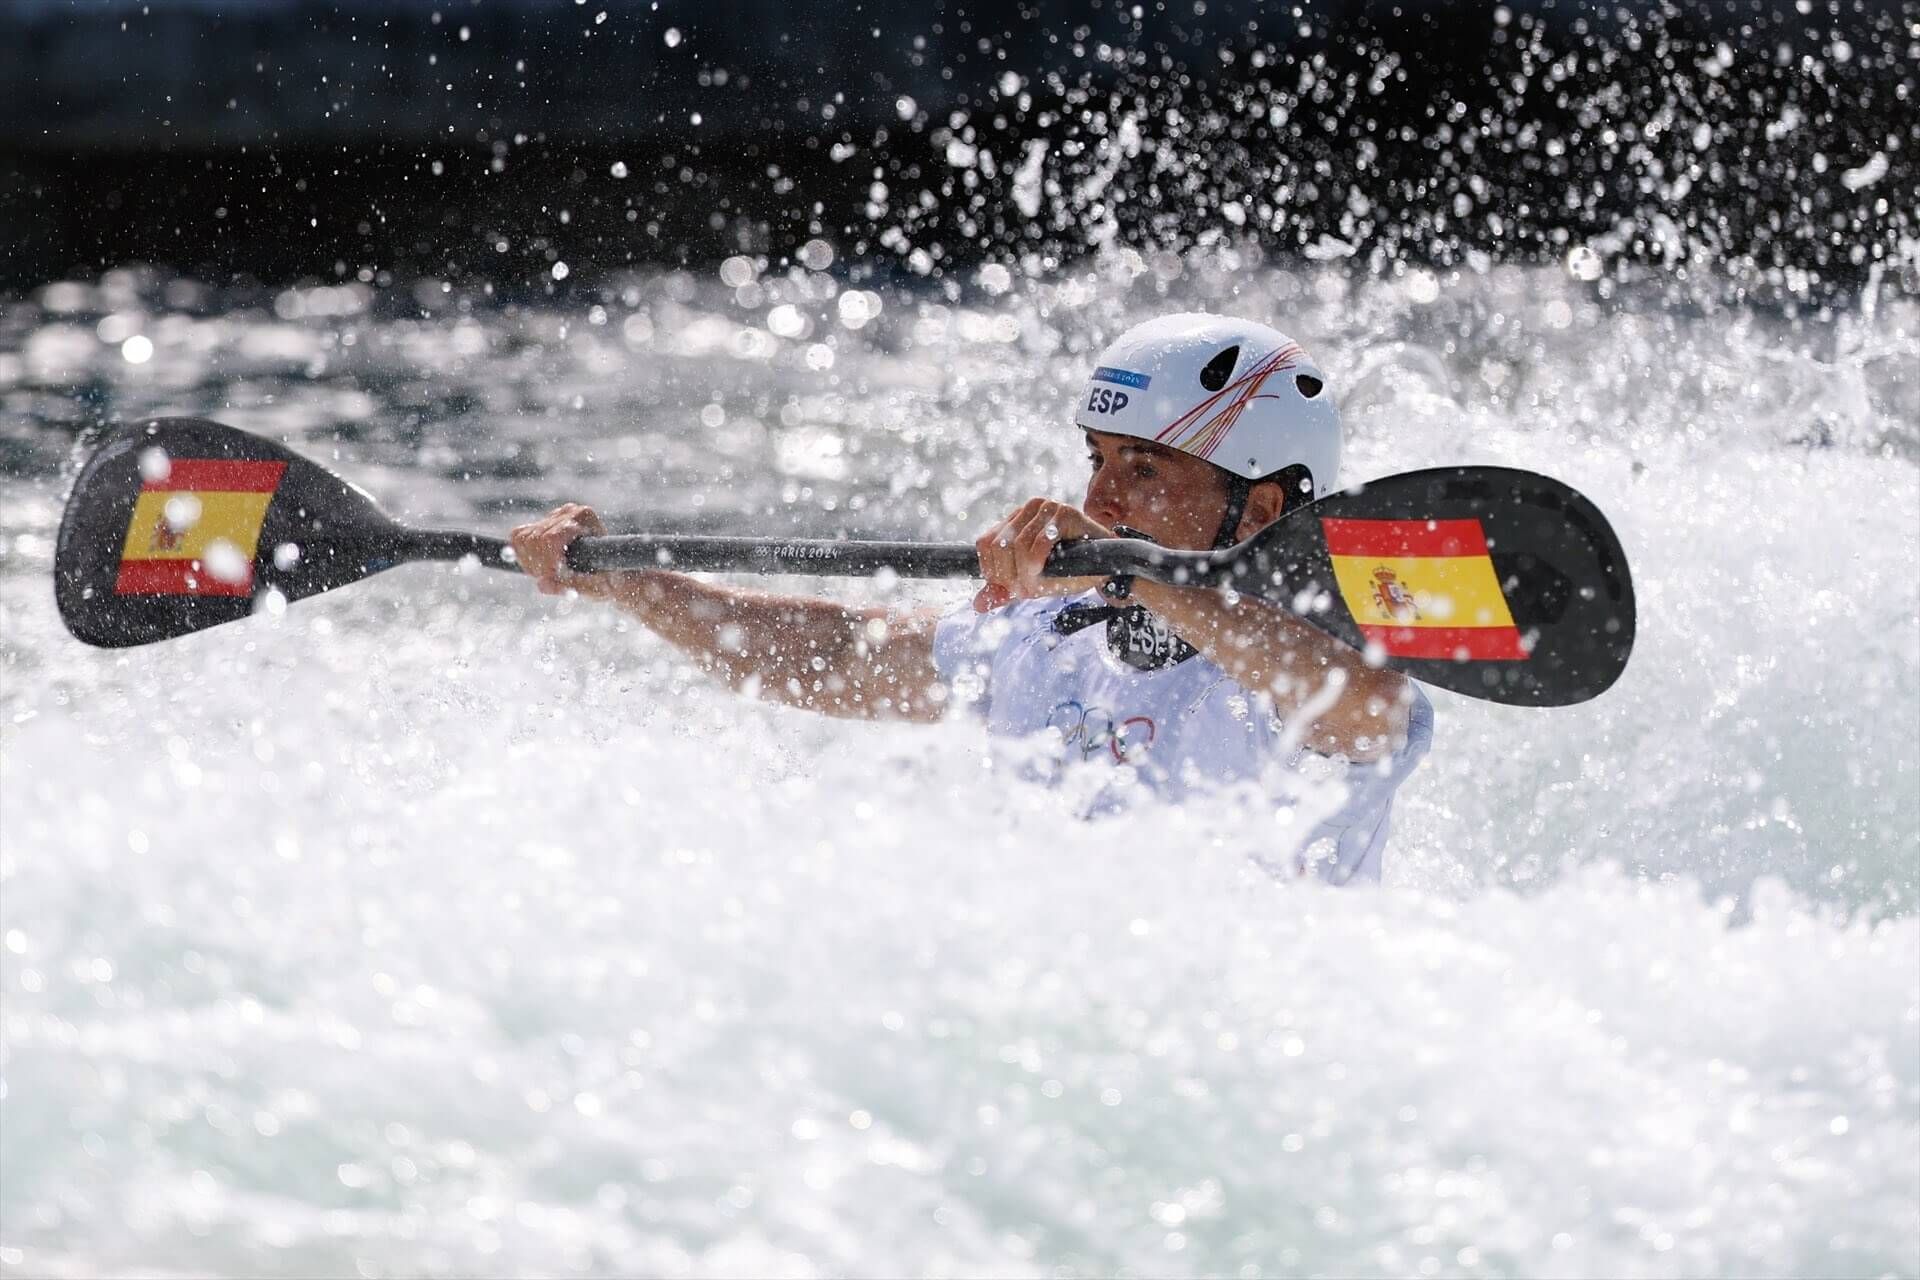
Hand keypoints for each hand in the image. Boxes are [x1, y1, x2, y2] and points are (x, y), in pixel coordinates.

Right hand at [509, 503, 616, 600]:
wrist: (609, 574)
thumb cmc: (606, 579)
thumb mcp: (593, 586)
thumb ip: (569, 585)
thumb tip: (542, 585)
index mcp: (585, 517)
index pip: (551, 538)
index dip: (547, 562)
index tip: (553, 578)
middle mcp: (569, 512)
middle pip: (534, 538)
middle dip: (539, 565)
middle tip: (552, 581)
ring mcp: (555, 516)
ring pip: (523, 537)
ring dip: (530, 562)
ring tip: (547, 576)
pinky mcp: (542, 524)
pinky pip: (518, 537)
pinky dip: (523, 556)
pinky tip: (539, 569)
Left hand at [972, 498, 1112, 612]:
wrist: (1108, 569)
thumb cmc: (1069, 572)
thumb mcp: (1030, 582)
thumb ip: (1004, 590)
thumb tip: (977, 605)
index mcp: (1016, 519)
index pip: (985, 543)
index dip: (993, 572)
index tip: (1012, 587)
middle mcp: (1029, 508)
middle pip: (998, 545)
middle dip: (1009, 576)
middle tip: (1027, 590)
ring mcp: (1048, 507)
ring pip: (1017, 545)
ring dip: (1025, 575)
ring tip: (1039, 586)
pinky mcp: (1066, 512)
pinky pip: (1038, 543)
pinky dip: (1037, 566)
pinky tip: (1045, 575)